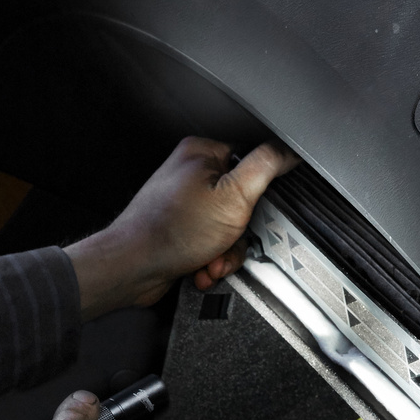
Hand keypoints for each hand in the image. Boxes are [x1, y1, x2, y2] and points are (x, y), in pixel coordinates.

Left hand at [66, 136, 299, 319]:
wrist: (132, 269)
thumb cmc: (170, 232)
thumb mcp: (234, 196)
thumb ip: (266, 167)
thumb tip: (288, 149)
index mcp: (203, 153)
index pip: (252, 164)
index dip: (259, 195)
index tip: (254, 212)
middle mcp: (191, 174)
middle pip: (242, 204)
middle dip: (238, 235)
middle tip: (227, 242)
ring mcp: (184, 204)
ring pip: (228, 230)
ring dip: (224, 253)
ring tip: (210, 261)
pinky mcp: (180, 230)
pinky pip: (210, 244)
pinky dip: (209, 261)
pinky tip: (200, 268)